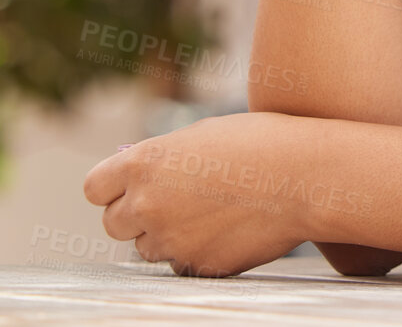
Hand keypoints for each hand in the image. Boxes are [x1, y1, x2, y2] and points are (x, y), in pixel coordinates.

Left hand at [82, 112, 308, 276]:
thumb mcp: (203, 136)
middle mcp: (147, 204)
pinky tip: (228, 228)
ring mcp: (170, 240)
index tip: (130, 186)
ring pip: (147, 247)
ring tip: (211, 210)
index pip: (94, 187)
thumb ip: (162, 159)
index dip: (112, 188)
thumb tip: (138, 177)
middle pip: (113, 224)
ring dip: (167, 234)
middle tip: (173, 201)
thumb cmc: (261, 143)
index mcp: (145, 163)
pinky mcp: (195, 266)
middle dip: (136, 215)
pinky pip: (180, 264)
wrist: (306, 176)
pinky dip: (195, 252)